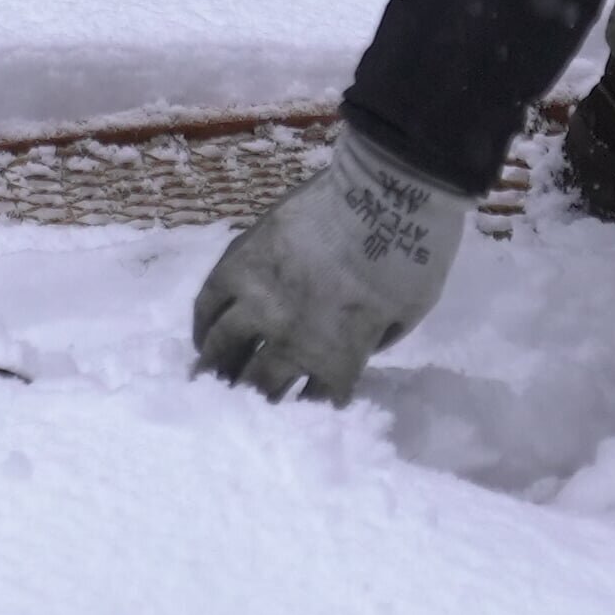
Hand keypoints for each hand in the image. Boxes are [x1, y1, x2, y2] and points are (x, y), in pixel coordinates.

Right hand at [190, 124, 465, 400]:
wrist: (387, 194)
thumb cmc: (413, 254)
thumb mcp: (407, 316)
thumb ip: (374, 341)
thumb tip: (353, 346)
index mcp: (335, 359)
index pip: (314, 403)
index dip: (306, 414)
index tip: (298, 420)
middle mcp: (288, 340)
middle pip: (260, 384)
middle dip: (256, 401)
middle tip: (244, 409)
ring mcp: (258, 301)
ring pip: (223, 347)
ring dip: (215, 369)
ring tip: (207, 381)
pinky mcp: (239, 264)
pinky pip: (207, 304)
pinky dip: (202, 326)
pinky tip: (201, 339)